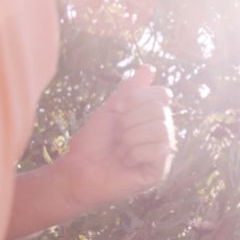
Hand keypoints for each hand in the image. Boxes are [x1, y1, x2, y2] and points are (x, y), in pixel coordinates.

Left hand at [55, 65, 175, 209]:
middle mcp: (160, 133)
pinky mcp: (158, 172)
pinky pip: (159, 150)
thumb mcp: (111, 109)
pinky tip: (126, 162)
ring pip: (162, 129)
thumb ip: (131, 90)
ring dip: (132, 136)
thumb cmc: (92, 141)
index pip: (162, 94)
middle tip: (117, 135)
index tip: (116, 110)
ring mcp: (161, 153)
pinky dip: (136, 153)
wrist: (77, 170)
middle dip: (131, 119)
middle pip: (161, 110)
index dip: (137, 98)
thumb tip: (149, 68)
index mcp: (151, 117)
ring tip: (120, 149)